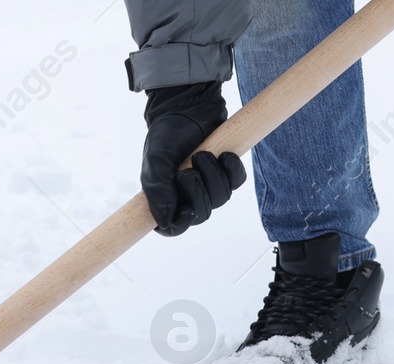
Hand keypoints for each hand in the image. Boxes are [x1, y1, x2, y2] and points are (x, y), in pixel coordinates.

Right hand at [141, 82, 246, 235]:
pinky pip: (237, 182)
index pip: (174, 227)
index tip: (187, 211)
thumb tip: (165, 221)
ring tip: (203, 154)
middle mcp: (186, 195)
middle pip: (201, 214)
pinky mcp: (226, 171)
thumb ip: (159, 191)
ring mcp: (208, 184)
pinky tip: (224, 155)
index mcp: (165, 197)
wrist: (187, 106)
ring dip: (214, 177)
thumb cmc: (167, 133)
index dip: (182, 223)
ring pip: (221, 199)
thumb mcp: (157, 161)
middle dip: (199, 193)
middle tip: (188, 171)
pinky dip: (232, 169)